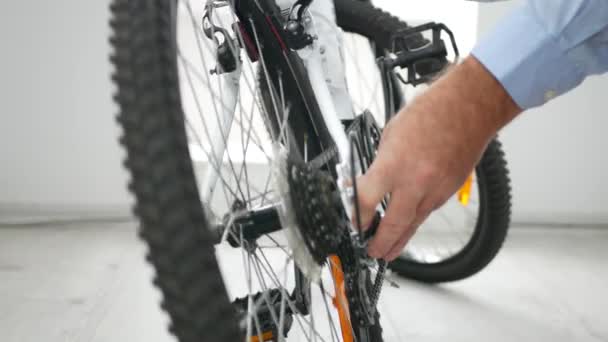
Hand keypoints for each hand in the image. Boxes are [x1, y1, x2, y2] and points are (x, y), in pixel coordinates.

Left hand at [355, 56, 520, 260]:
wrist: (469, 108)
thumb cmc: (430, 114)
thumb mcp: (390, 135)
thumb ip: (378, 163)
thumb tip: (365, 183)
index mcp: (394, 164)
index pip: (366, 201)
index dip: (356, 216)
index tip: (352, 222)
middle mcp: (415, 182)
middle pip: (393, 225)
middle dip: (379, 244)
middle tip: (371, 252)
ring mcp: (435, 190)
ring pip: (413, 224)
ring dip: (399, 240)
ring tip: (387, 253)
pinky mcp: (448, 192)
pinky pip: (427, 211)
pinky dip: (415, 221)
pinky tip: (408, 226)